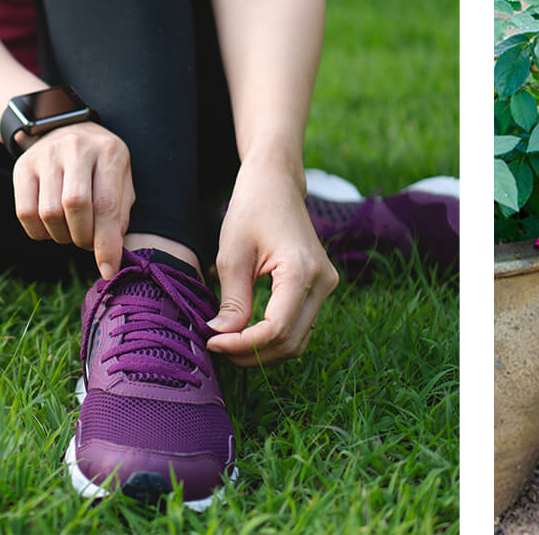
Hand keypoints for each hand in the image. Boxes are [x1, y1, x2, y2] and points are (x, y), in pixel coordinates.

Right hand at [12, 122, 135, 275]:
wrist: (66, 129)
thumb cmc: (100, 166)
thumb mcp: (120, 181)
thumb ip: (119, 216)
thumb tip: (110, 259)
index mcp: (109, 151)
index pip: (106, 205)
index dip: (107, 243)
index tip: (108, 270)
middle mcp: (76, 147)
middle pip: (74, 206)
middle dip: (82, 237)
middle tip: (87, 242)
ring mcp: (45, 155)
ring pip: (48, 212)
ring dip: (62, 236)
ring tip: (72, 231)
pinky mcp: (22, 166)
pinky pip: (24, 213)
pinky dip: (40, 232)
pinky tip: (51, 227)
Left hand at [206, 165, 338, 366]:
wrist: (276, 184)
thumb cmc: (252, 209)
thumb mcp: (233, 254)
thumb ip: (232, 300)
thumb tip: (221, 336)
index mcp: (302, 271)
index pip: (276, 329)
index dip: (243, 344)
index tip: (212, 341)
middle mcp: (322, 282)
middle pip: (290, 342)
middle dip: (252, 353)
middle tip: (216, 347)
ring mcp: (326, 286)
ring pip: (298, 340)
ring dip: (263, 351)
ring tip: (228, 343)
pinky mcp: (319, 288)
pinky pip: (299, 326)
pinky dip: (274, 338)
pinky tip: (246, 334)